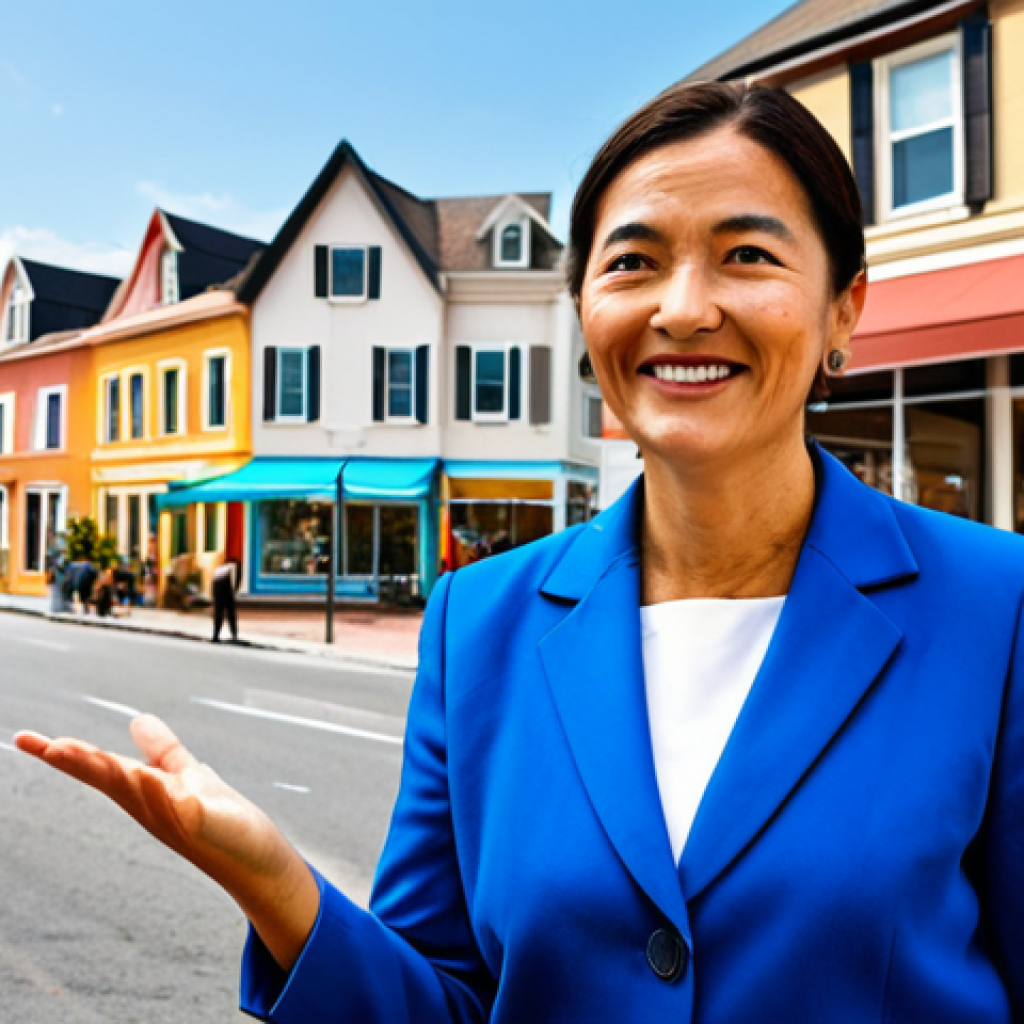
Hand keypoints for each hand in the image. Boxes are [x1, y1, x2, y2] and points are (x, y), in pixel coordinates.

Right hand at [14, 716, 319, 969]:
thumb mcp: (187, 775)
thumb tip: (137, 720)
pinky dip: (172, 796)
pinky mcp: (207, 826)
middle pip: (112, 780)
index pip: (100, 767)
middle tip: (50, 746)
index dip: (65, 753)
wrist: (257, 856)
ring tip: (92, 754)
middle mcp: (153, 807)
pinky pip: (187, 809)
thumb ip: (163, 750)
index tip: (23, 738)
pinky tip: (160, 781)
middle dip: (83, 763)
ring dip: (120, 774)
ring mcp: (178, 819)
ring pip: (143, 793)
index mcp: (145, 791)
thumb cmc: (221, 819)